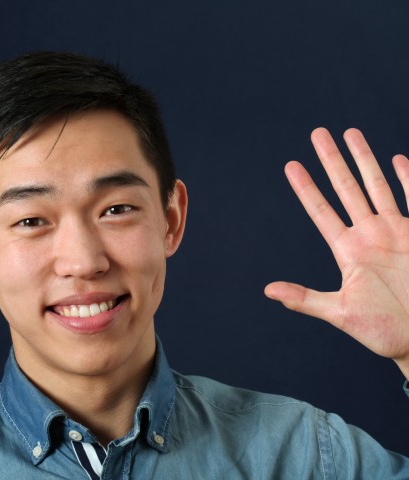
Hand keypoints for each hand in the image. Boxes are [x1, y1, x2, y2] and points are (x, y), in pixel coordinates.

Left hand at [265, 127, 408, 377]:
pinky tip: (396, 158)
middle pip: (346, 188)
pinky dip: (407, 178)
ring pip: (377, 185)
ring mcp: (396, 232)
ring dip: (364, 158)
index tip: (291, 165)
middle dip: (332, 160)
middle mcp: (369, 235)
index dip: (305, 188)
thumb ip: (305, 298)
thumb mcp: (340, 313)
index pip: (320, 210)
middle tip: (317, 133)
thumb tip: (268, 290)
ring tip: (350, 132)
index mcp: (347, 250)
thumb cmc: (384, 331)